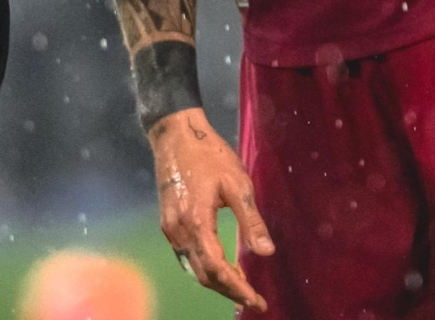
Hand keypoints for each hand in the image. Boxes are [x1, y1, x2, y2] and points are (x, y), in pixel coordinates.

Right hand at [149, 107, 273, 311]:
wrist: (175, 134)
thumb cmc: (209, 154)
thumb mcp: (237, 183)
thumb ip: (251, 220)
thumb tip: (267, 253)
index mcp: (196, 221)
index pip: (217, 268)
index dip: (237, 288)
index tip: (257, 300)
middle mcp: (178, 230)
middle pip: (203, 275)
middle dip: (229, 290)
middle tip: (254, 299)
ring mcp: (170, 228)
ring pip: (193, 268)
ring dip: (217, 282)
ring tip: (242, 288)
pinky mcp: (168, 223)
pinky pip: (186, 257)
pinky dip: (205, 269)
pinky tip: (221, 268)